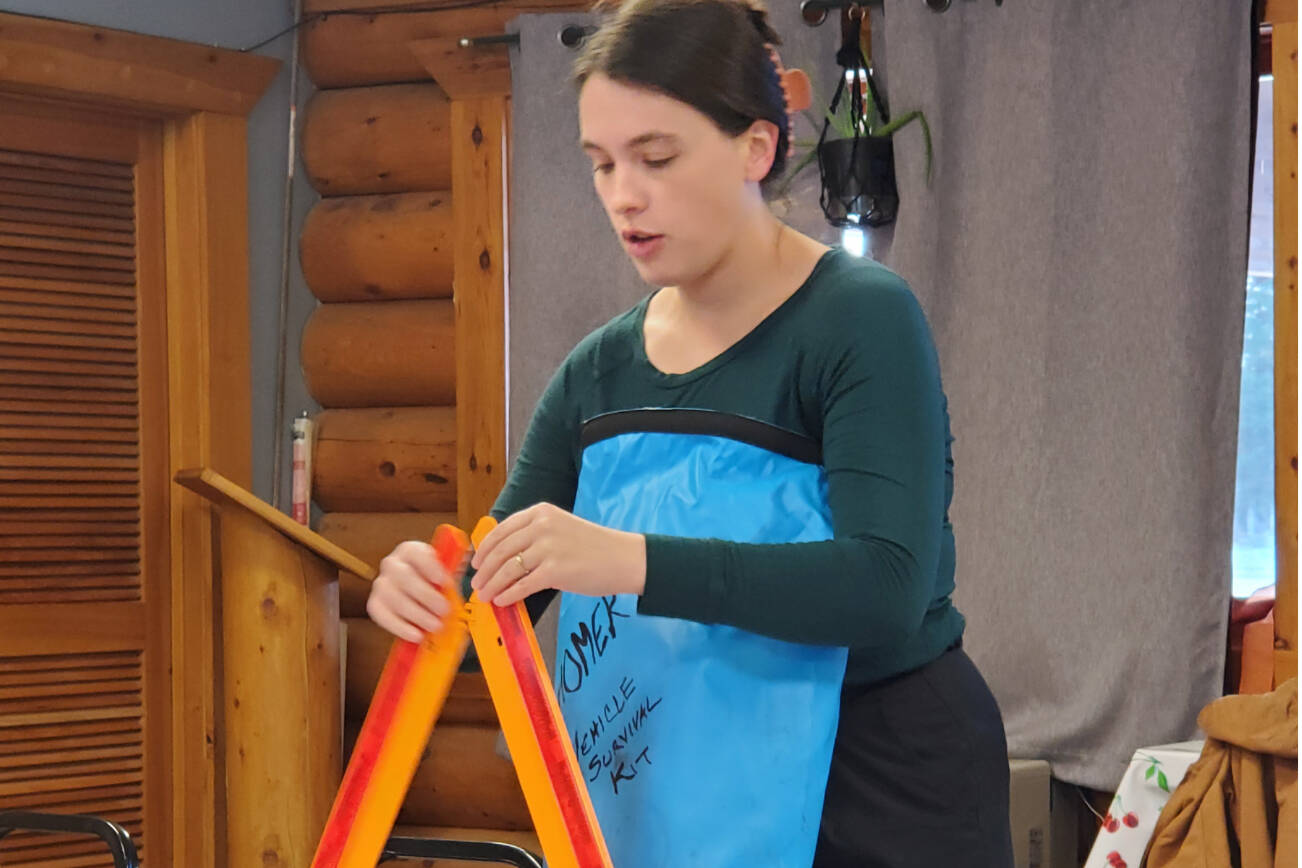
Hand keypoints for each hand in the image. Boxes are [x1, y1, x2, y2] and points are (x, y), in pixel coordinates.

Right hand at [366, 540, 458, 641]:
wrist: (419, 592)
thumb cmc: (434, 580)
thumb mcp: (445, 571)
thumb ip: (453, 570)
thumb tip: (468, 567)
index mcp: (410, 550)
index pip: (415, 552)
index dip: (429, 566)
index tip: (444, 581)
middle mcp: (392, 564)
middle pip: (403, 577)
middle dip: (425, 595)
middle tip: (444, 610)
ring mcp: (381, 584)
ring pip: (392, 598)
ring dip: (416, 614)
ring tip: (435, 625)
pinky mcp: (375, 604)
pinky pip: (382, 616)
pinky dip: (400, 627)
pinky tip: (416, 635)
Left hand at [470, 502, 646, 606]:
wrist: (623, 558)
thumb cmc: (594, 546)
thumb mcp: (561, 528)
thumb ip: (534, 535)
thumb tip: (503, 557)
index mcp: (541, 512)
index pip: (502, 530)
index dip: (485, 549)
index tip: (477, 562)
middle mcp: (542, 527)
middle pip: (501, 550)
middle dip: (484, 570)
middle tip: (476, 583)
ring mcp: (548, 548)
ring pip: (507, 569)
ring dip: (492, 584)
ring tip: (485, 595)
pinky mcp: (555, 571)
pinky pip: (522, 585)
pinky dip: (508, 594)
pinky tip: (502, 600)